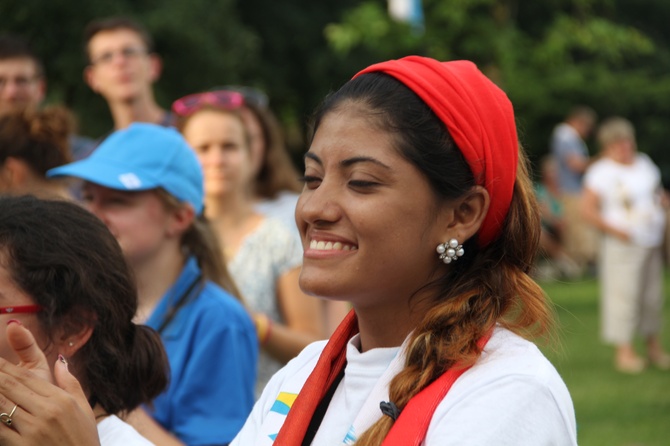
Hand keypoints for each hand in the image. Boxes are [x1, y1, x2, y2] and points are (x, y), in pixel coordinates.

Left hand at [0, 322, 99, 444]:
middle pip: (11, 386)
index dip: (6, 366)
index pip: (27, 377)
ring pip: (2, 405)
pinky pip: (0, 428)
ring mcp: (33, 430)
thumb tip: (60, 360)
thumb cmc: (83, 439)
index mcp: (61, 399)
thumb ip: (70, 382)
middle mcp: (47, 411)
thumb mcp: (84, 408)